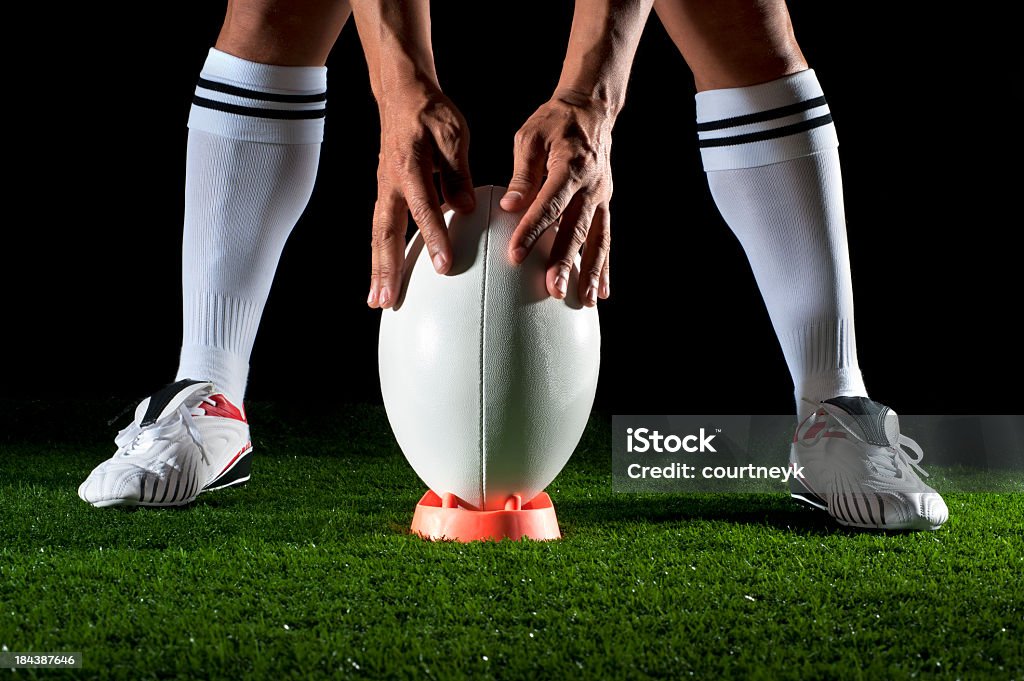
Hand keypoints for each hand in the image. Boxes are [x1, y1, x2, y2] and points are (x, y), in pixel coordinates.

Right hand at [367, 82, 473, 308]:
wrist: (402, 94)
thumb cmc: (431, 112)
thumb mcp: (453, 132)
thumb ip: (457, 171)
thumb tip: (465, 207)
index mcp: (410, 165)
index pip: (424, 207)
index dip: (434, 236)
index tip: (443, 264)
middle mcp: (391, 182)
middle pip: (386, 232)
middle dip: (387, 268)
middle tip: (388, 299)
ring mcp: (384, 190)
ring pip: (378, 236)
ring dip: (378, 269)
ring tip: (379, 300)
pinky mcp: (385, 195)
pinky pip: (380, 230)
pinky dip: (379, 256)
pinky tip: (382, 279)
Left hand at [500, 92, 613, 306]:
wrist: (592, 110)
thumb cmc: (555, 122)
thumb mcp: (530, 138)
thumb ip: (522, 174)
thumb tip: (509, 206)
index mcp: (570, 166)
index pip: (549, 204)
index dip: (532, 230)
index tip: (515, 254)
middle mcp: (591, 186)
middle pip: (576, 230)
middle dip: (565, 262)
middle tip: (553, 289)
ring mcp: (602, 198)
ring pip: (596, 240)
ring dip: (590, 272)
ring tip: (584, 301)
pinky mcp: (605, 206)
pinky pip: (606, 239)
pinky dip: (604, 267)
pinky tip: (601, 292)